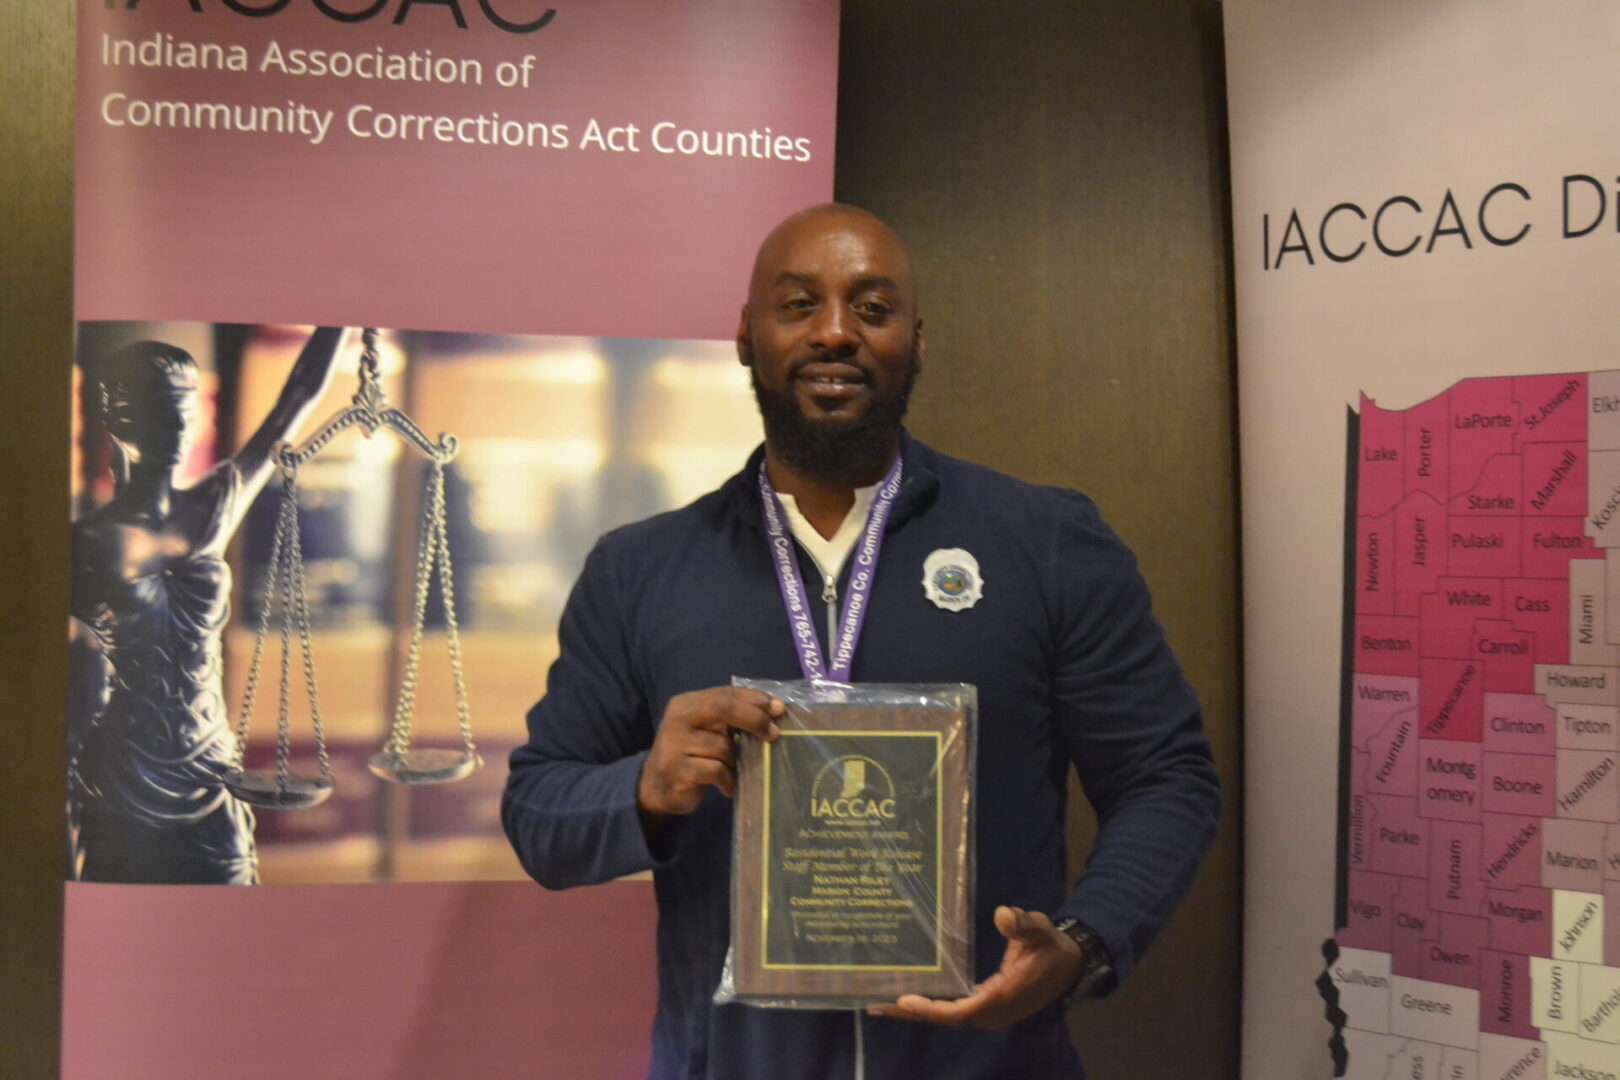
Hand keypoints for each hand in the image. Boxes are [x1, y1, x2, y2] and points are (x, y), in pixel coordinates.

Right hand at [637, 686, 783, 817]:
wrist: (657, 786)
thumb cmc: (691, 754)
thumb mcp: (706, 729)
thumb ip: (730, 718)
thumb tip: (776, 709)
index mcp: (685, 703)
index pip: (725, 693)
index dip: (754, 699)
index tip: (778, 708)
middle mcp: (678, 719)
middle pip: (724, 709)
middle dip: (754, 719)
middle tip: (774, 734)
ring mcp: (675, 744)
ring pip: (724, 746)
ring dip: (735, 760)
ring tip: (731, 769)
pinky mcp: (678, 770)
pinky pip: (717, 770)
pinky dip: (727, 780)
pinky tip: (726, 785)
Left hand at [866, 906, 1083, 1029]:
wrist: (1070, 965)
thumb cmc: (1051, 947)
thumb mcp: (1039, 930)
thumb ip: (1022, 924)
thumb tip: (1004, 915)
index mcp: (1002, 998)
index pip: (961, 1010)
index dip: (931, 1008)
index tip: (904, 999)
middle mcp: (992, 1013)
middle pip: (946, 1018)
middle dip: (912, 1012)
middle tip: (875, 1002)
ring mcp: (989, 1013)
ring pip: (948, 1016)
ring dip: (917, 1010)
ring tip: (882, 1000)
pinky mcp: (987, 1006)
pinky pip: (954, 1010)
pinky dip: (931, 1005)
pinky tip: (910, 995)